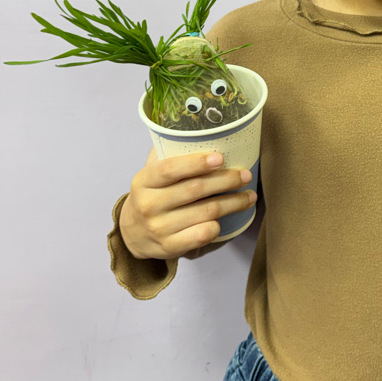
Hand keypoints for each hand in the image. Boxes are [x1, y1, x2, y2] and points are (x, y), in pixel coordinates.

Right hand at [119, 148, 256, 259]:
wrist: (132, 233)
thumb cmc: (152, 195)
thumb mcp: (152, 174)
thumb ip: (170, 154)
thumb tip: (206, 132)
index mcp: (144, 181)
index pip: (170, 169)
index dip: (196, 163)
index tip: (220, 158)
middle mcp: (148, 205)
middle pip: (195, 190)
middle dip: (226, 181)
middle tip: (246, 175)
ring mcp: (158, 228)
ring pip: (205, 213)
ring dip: (233, 203)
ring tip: (249, 196)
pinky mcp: (169, 247)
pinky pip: (202, 235)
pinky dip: (217, 226)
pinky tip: (227, 219)